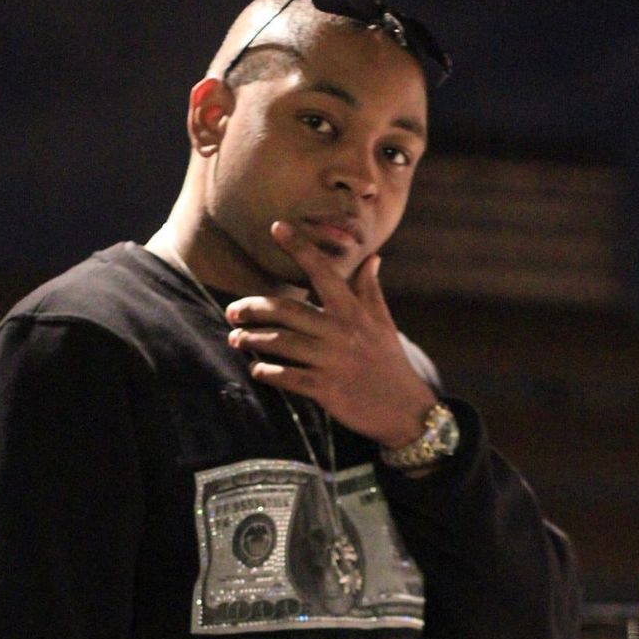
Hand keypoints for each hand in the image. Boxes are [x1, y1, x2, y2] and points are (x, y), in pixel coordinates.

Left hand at [226, 220, 433, 448]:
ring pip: (281, 343)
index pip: (323, 272)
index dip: (299, 248)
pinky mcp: (326, 389)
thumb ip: (370, 290)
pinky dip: (267, 372)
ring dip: (253, 339)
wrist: (406, 411)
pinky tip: (256, 369)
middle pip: (286, 311)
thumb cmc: (390, 363)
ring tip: (236, 339)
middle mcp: (341, 332)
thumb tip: (372, 257)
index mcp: (353, 312)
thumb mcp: (383, 324)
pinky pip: (287, 377)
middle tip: (231, 311)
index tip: (276, 227)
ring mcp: (332, 361)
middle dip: (253, 308)